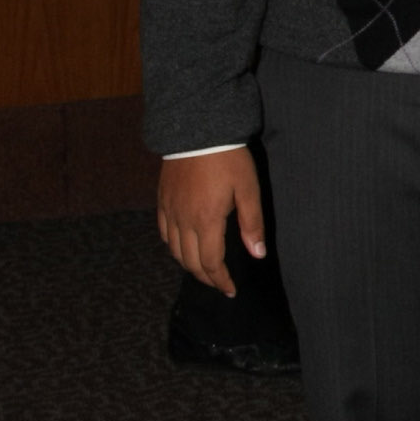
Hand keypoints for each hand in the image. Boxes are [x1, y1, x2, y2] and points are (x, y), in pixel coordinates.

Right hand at [157, 146, 263, 296]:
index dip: (221, 281)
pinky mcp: (162, 200)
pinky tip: (182, 247)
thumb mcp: (248, 189)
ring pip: (174, 250)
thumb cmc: (228, 158)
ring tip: (203, 270)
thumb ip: (252, 224)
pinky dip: (172, 247)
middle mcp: (183, 220)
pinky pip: (163, 232)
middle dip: (206, 278)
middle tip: (220, 284)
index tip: (231, 290)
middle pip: (190, 262)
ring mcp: (169, 210)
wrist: (196, 129)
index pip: (211, 263)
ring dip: (188, 265)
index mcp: (207, 221)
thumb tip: (257, 253)